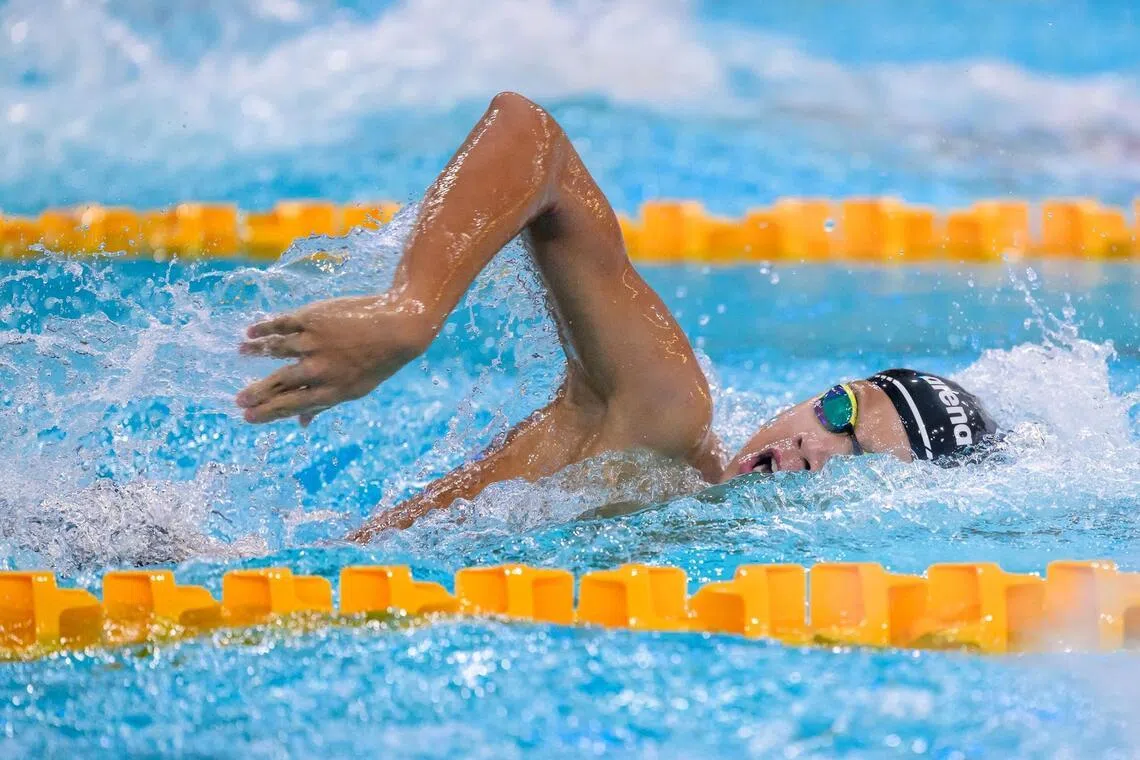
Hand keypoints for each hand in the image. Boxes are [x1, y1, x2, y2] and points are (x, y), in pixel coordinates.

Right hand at [236, 295, 429, 424]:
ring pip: (276, 349)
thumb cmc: (377, 360)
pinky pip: (281, 324)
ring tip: (241, 352)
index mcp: (331, 391)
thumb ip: (325, 404)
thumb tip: (302, 424)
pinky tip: (251, 332)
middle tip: (239, 399)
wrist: (398, 326)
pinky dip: (264, 328)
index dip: (268, 412)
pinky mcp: (313, 318)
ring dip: (255, 351)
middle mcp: (319, 369)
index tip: (248, 416)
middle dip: (257, 393)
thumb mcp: (356, 388)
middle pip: (280, 383)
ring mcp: (314, 342)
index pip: (291, 405)